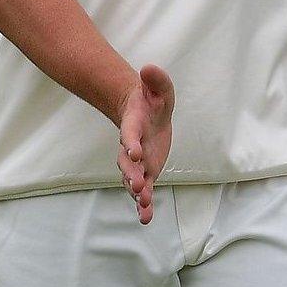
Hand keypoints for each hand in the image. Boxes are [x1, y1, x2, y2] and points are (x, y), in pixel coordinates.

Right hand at [117, 65, 174, 224]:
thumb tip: (149, 68)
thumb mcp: (159, 88)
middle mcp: (132, 147)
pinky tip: (145, 217)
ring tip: (143, 205)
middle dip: (132, 174)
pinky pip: (144, 189)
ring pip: (133, 179)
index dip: (130, 142)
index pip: (130, 134)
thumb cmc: (152, 100)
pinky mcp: (146, 171)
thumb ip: (156, 79)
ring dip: (138, 192)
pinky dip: (143, 203)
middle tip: (138, 186)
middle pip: (128, 163)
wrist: (143, 114)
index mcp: (133, 126)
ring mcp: (138, 162)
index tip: (134, 152)